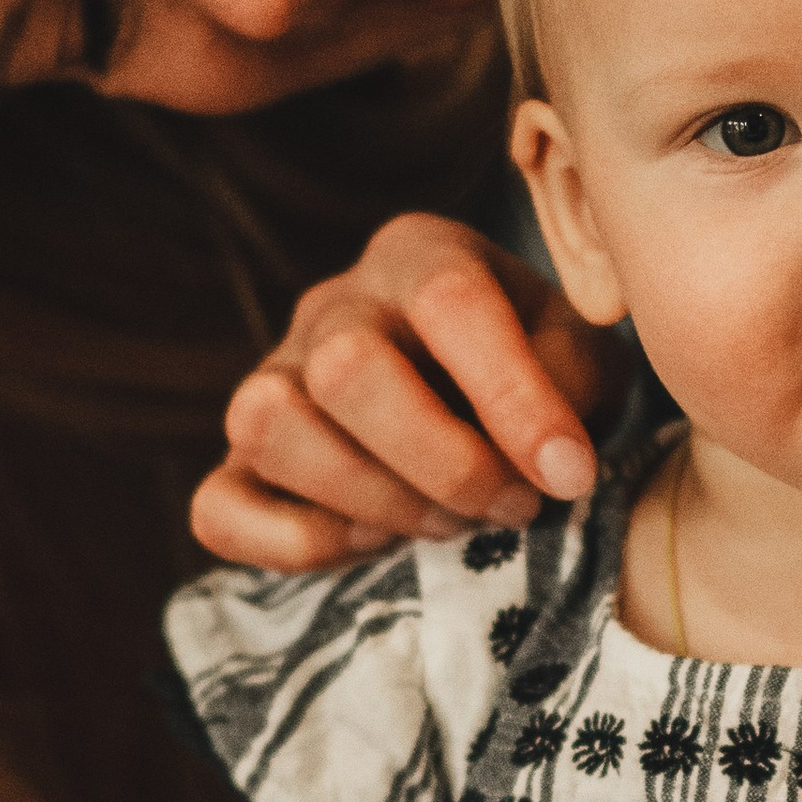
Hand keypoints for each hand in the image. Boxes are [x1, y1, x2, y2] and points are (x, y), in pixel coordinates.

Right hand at [193, 218, 627, 572]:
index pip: (447, 302)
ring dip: (371, 501)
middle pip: (345, 367)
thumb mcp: (582, 358)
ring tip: (444, 524)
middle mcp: (334, 306)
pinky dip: (293, 544)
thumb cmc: (541, 377)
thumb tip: (551, 457)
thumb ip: (573, 381)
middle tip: (509, 506)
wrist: (485, 412)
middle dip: (440, 464)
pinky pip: (219, 507)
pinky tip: (368, 545)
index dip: (511, 398)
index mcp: (420, 256)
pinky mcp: (240, 463)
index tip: (567, 474)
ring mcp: (273, 381)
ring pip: (268, 425)